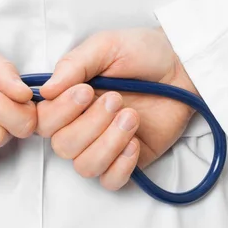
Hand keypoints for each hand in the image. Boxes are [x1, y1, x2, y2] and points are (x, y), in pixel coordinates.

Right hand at [37, 27, 198, 190]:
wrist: (182, 67)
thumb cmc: (144, 53)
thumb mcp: (106, 46)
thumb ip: (74, 64)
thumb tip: (46, 90)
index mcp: (70, 101)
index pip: (44, 122)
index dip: (60, 112)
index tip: (85, 91)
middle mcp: (83, 127)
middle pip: (63, 147)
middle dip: (90, 125)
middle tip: (117, 100)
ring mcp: (106, 146)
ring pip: (86, 167)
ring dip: (108, 143)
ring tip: (132, 117)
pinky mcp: (130, 161)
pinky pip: (111, 181)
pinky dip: (121, 166)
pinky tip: (135, 143)